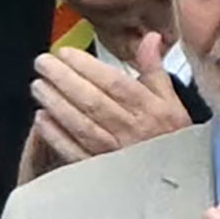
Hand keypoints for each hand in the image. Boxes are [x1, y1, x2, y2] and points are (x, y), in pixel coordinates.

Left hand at [24, 35, 191, 175]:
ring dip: (56, 104)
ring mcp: (115, 154)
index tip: (65, 53)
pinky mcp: (102, 173)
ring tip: (38, 86)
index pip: (114, 83)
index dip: (87, 67)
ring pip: (81, 125)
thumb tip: (151, 37)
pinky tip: (42, 120)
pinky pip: (76, 153)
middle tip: (42, 63)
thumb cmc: (171, 138)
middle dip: (63, 80)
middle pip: (92, 101)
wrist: (180, 181)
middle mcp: (132, 131)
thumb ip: (155, 68)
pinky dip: (57, 137)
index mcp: (149, 109)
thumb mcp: (171, 101)